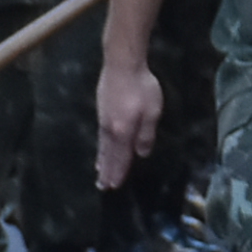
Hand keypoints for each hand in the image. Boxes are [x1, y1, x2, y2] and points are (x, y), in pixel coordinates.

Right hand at [94, 55, 162, 188]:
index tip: (114, 186)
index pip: (121, 157)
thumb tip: (141, 154)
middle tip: (102, 186)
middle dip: (106, 171)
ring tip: (99, 172)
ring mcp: (103, 119)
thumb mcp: (152, 112)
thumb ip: (146, 135)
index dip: (119, 172)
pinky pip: (100, 135)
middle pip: (109, 155)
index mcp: (124, 132)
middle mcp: (111, 129)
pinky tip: (101, 147)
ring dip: (101, 160)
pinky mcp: (101, 110)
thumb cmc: (141, 88)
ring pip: (103, 146)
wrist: (121, 64)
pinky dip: (100, 146)